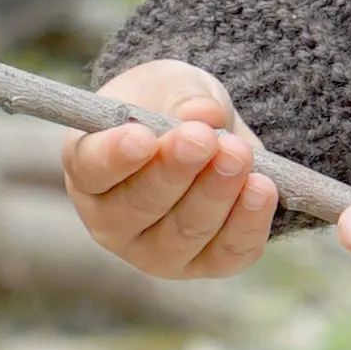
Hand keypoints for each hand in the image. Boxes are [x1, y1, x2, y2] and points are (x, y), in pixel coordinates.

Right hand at [62, 61, 276, 282]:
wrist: (206, 132)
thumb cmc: (169, 105)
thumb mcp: (171, 85)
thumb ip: (183, 97)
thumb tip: (205, 114)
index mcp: (88, 169)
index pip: (92, 169)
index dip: (115, 157)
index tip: (143, 137)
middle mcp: (112, 220)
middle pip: (138, 207)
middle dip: (176, 171)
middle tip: (205, 138)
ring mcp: (154, 250)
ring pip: (184, 233)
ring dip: (215, 193)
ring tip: (239, 153)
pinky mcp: (201, 264)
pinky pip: (225, 253)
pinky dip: (247, 222)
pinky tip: (262, 188)